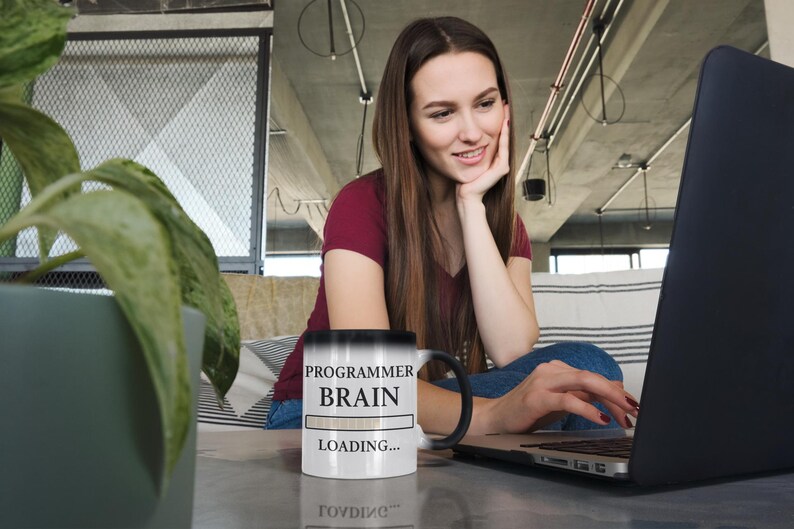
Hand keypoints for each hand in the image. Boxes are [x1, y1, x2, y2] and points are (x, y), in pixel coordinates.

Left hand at [456, 103, 510, 203]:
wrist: (466, 196)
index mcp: (492, 159)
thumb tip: (460, 139)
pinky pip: (503, 148)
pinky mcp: (502, 168)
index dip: (497, 124)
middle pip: (502, 136)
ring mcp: (502, 165)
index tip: (496, 109)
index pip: (496, 137)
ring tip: (506, 109)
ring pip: (504, 139)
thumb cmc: (463, 181)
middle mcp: (499, 161)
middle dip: (504, 120)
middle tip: (504, 104)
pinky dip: (503, 135)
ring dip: (505, 124)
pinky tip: (504, 123)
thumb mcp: (464, 161)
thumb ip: (466, 152)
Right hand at [481, 360, 639, 432]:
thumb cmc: (527, 411)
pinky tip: (601, 419)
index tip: (633, 408)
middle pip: (593, 377)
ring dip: (609, 398)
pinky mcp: (536, 397)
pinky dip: (588, 409)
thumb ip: (584, 394)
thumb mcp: (560, 402)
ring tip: (625, 413)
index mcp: (558, 370)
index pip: (594, 378)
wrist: (495, 419)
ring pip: (584, 382)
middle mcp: (552, 370)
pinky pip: (568, 400)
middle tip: (636, 410)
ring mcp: (543, 382)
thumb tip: (615, 389)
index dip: (616, 393)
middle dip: (618, 394)